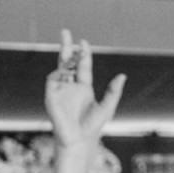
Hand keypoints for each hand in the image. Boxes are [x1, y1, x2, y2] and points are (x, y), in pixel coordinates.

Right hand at [44, 31, 126, 147]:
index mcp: (84, 87)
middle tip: (66, 32)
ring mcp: (60, 90)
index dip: (83, 54)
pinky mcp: (51, 96)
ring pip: (60, 68)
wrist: (79, 140)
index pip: (82, 66)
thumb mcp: (107, 107)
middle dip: (66, 47)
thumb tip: (122, 75)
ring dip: (64, 58)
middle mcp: (71, 86)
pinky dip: (58, 73)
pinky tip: (65, 70)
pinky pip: (52, 80)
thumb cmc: (93, 126)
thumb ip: (114, 91)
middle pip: (67, 62)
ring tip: (71, 50)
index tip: (84, 42)